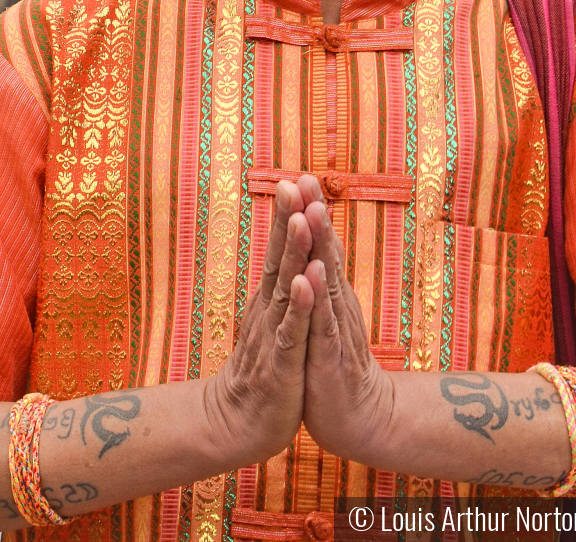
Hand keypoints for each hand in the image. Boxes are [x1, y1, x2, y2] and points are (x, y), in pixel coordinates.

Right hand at [202, 180, 314, 470]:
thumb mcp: (275, 322)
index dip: (288, 216)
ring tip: (301, 219)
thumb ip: (281, 288)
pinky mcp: (283, 363)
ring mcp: (275, 334)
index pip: (280, 250)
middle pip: (279, 257)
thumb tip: (285, 254)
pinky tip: (306, 283)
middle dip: (288, 219)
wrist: (240, 424)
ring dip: (293, 252)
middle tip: (292, 183)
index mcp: (272, 299)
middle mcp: (270, 309)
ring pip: (286, 286)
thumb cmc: (264, 370)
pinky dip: (300, 306)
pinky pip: (293, 330)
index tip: (294, 178)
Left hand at [302, 200, 395, 466]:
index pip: (320, 245)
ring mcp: (334, 327)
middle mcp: (336, 302)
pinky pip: (321, 324)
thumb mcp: (328, 315)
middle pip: (326, 251)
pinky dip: (315, 300)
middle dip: (315, 215)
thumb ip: (324, 281)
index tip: (299, 176)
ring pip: (326, 279)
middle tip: (307, 179)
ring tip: (312, 213)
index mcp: (330, 292)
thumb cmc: (335, 363)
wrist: (357, 417)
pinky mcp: (328, 355)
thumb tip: (321, 246)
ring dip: (320, 246)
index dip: (310, 211)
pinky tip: (309, 278)